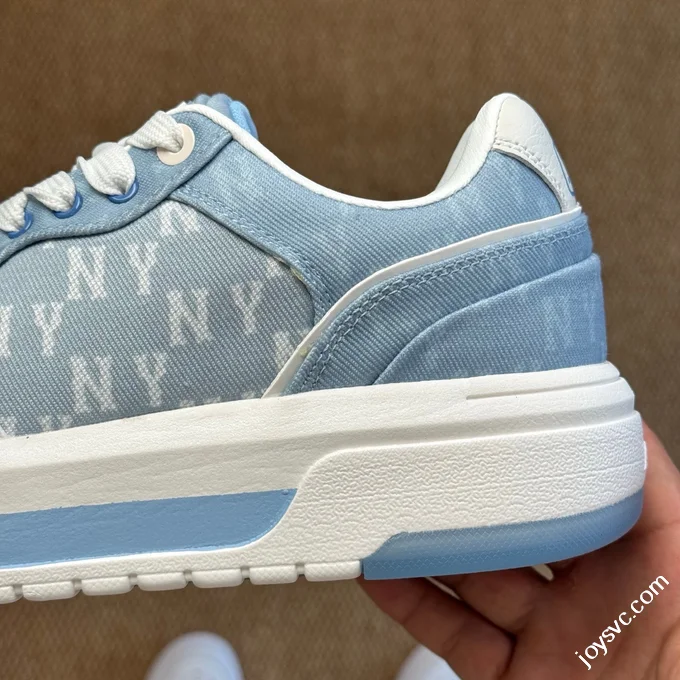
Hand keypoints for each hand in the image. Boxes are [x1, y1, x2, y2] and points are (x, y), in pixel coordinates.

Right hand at [361, 424, 679, 678]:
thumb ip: (659, 498)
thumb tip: (628, 431)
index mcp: (635, 564)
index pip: (573, 494)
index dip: (534, 462)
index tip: (496, 432)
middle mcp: (586, 598)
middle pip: (512, 533)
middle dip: (470, 501)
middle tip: (431, 468)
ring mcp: (546, 639)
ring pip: (472, 579)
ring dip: (427, 548)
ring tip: (393, 513)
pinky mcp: (512, 679)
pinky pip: (453, 634)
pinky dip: (413, 605)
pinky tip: (386, 576)